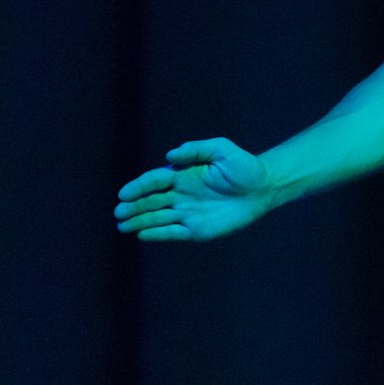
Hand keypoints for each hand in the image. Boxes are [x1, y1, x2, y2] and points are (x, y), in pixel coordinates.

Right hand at [115, 138, 273, 241]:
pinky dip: (158, 234)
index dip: (139, 187)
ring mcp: (187, 213)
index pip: (155, 181)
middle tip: (120, 212)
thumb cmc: (243, 167)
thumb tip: (171, 156)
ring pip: (157, 218)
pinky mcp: (196, 229)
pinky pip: (173, 233)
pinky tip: (143, 235)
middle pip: (151, 201)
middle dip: (134, 207)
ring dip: (140, 222)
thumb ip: (197, 149)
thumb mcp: (222, 150)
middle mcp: (180, 195)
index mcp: (182, 175)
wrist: (263, 188)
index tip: (125, 193)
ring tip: (123, 226)